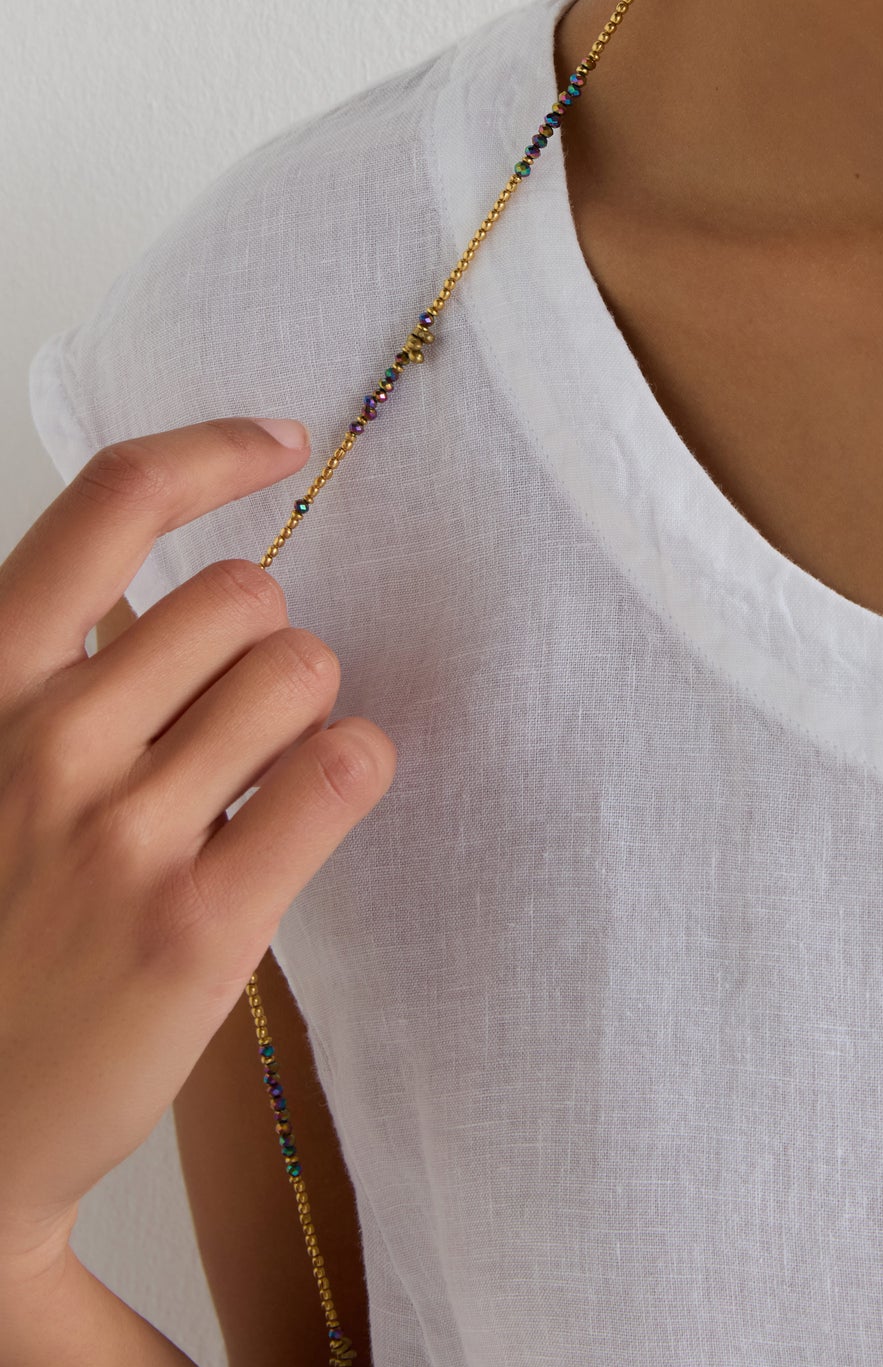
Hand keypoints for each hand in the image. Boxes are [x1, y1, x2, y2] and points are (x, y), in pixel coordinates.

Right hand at [0, 419, 396, 1279]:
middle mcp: (45, 744)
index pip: (107, 506)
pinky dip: (353, 770)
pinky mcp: (199, 923)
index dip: (210, 452)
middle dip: (263, 644)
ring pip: (302, 671)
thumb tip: (209, 587)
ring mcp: (120, 836)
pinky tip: (309, 810)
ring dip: (305, 712)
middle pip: (246, 593)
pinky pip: (341, 769)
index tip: (281, 442)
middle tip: (231, 725)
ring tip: (255, 781)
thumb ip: (68, 673)